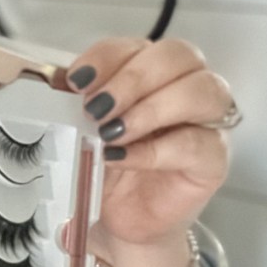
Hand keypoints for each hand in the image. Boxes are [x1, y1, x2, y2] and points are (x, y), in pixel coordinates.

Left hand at [66, 38, 232, 251]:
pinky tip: (122, 157)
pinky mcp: (213, 159)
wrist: (117, 222)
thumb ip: (74, 105)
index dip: (108, 57)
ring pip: (202, 90)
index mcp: (149, 73)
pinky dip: (155, 149)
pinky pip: (197, 143)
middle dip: (132, 78)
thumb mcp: (79, 131)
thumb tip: (53, 85)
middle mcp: (184, 88)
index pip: (138, 45)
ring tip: (111, 132)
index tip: (76, 81)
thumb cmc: (103, 169)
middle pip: (178, 55)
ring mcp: (205, 122)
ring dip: (151, 107)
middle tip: (96, 108)